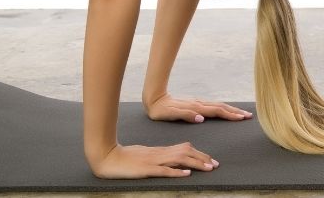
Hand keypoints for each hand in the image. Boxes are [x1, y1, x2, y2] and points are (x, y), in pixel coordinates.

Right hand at [88, 142, 218, 178]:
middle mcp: (160, 154)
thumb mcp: (146, 156)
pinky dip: (176, 172)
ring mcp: (153, 161)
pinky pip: (163, 170)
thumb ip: (160, 157)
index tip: (211, 160)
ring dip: (195, 163)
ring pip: (179, 160)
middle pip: (186, 153)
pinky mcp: (146, 170)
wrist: (107, 157)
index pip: (184, 150)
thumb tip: (174, 161)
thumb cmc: (126, 158)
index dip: (199, 154)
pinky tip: (186, 174)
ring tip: (208, 168)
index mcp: (160, 151)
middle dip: (203, 158)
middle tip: (216, 165)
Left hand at [144, 92, 252, 123]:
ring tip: (241, 113)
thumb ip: (186, 115)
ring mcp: (198, 102)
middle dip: (235, 112)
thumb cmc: (161, 110)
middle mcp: (199, 104)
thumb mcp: (170, 114)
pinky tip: (225, 110)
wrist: (154, 98)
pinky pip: (213, 106)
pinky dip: (223, 108)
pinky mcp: (196, 103)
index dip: (230, 115)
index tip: (241, 118)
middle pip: (221, 107)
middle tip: (248, 115)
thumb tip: (201, 118)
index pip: (217, 111)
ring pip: (218, 105)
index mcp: (196, 108)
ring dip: (231, 109)